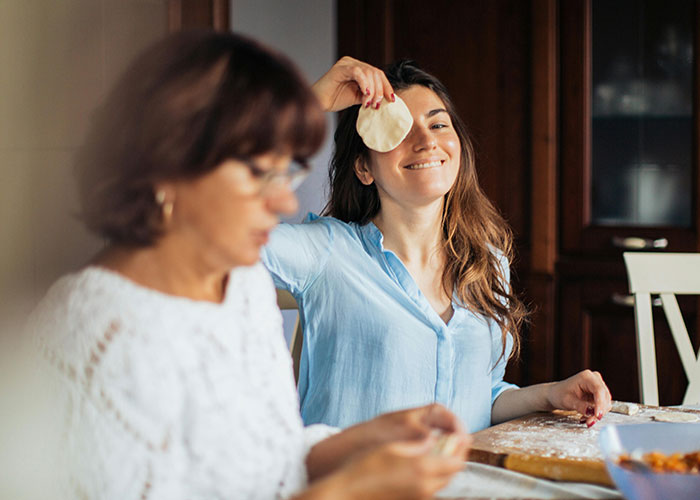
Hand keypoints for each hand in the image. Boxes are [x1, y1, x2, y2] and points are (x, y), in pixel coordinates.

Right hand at [306, 404, 467, 480]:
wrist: (349, 492)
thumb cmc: (365, 467)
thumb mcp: (392, 448)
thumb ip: (417, 445)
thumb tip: (434, 440)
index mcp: (422, 469)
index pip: (456, 460)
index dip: (461, 446)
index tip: (461, 434)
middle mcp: (425, 486)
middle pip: (453, 472)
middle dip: (456, 455)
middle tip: (454, 439)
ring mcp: (420, 496)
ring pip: (444, 481)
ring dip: (447, 465)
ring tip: (441, 449)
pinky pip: (432, 487)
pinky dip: (436, 475)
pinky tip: (425, 463)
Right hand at [311, 56, 394, 111]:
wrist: (317, 104)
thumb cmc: (334, 100)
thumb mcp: (358, 97)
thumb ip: (370, 94)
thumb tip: (386, 98)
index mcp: (357, 68)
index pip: (377, 74)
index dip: (386, 86)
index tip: (391, 100)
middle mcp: (352, 63)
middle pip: (375, 72)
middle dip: (380, 90)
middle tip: (376, 105)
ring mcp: (346, 64)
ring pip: (368, 72)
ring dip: (372, 90)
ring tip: (368, 103)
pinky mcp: (340, 68)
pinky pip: (358, 72)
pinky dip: (364, 84)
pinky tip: (365, 94)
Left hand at [546, 370, 611, 426]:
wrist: (556, 394)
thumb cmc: (559, 394)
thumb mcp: (567, 401)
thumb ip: (580, 406)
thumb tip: (592, 412)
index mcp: (586, 377)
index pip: (599, 390)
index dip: (600, 404)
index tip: (598, 416)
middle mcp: (594, 379)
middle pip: (604, 397)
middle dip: (598, 411)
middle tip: (589, 422)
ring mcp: (597, 385)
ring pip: (605, 403)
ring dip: (597, 414)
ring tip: (586, 420)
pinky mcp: (598, 393)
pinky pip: (603, 405)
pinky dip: (596, 413)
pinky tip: (587, 416)